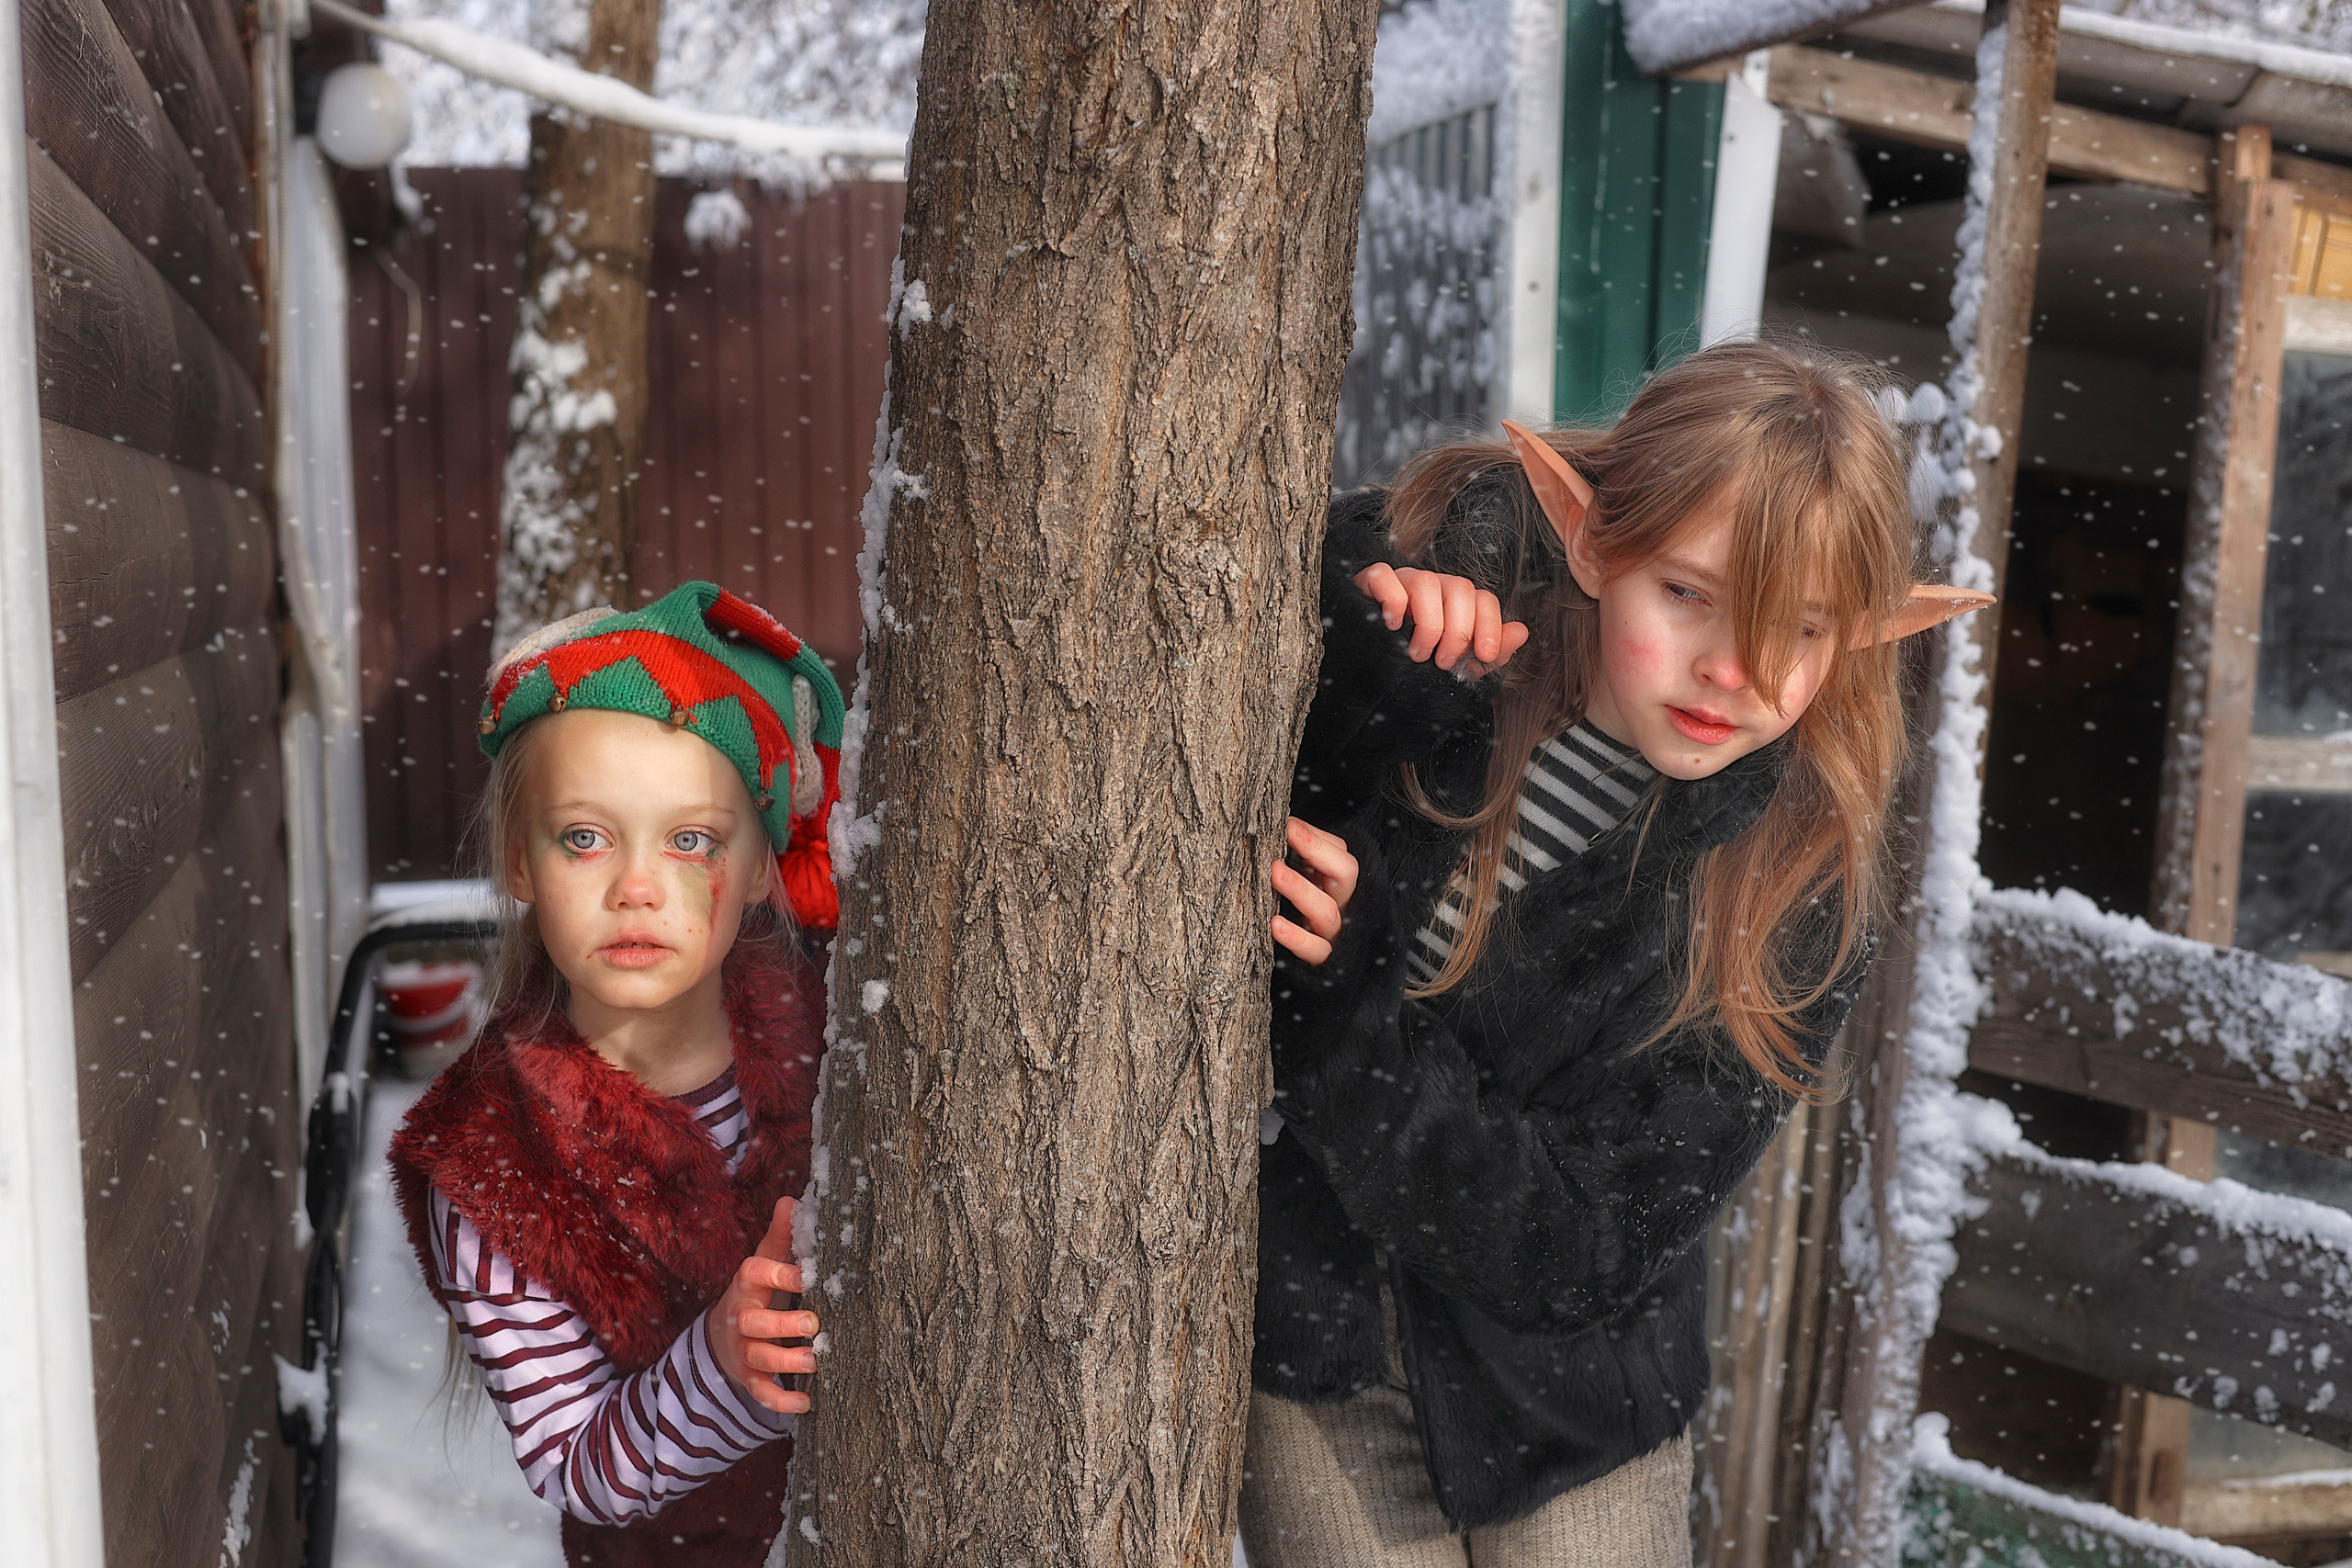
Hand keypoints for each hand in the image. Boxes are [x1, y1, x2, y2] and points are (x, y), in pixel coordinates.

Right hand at [711, 1196, 819, 1414]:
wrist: (724, 1333)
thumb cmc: (759, 1291)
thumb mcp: (766, 1262)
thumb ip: (782, 1235)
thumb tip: (791, 1198)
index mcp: (748, 1284)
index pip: (756, 1273)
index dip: (780, 1274)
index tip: (807, 1275)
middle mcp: (741, 1317)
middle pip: (755, 1322)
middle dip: (783, 1325)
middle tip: (814, 1324)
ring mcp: (743, 1349)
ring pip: (759, 1358)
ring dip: (786, 1362)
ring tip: (815, 1361)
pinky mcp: (748, 1377)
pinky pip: (761, 1392)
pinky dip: (780, 1402)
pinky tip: (805, 1403)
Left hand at [1270, 817, 1358, 965]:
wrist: (1305, 968)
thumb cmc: (1294, 912)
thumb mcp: (1300, 881)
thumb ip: (1294, 859)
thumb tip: (1274, 828)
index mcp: (1336, 881)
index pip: (1339, 852)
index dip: (1314, 837)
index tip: (1286, 823)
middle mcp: (1341, 903)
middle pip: (1345, 873)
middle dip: (1316, 851)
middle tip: (1286, 836)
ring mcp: (1332, 933)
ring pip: (1327, 911)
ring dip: (1301, 889)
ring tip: (1274, 873)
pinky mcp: (1320, 960)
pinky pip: (1315, 950)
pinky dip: (1296, 937)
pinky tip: (1275, 924)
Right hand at [1352, 564, 1528, 675]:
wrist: (1373, 678)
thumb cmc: (1417, 669)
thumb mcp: (1460, 666)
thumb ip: (1491, 651)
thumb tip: (1522, 631)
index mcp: (1456, 602)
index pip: (1483, 598)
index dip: (1490, 625)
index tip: (1485, 656)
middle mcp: (1433, 586)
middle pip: (1459, 588)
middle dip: (1458, 631)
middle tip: (1444, 663)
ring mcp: (1402, 581)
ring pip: (1425, 582)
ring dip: (1428, 624)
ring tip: (1418, 655)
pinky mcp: (1370, 583)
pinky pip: (1384, 575)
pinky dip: (1392, 600)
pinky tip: (1392, 626)